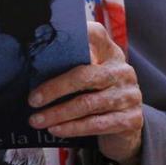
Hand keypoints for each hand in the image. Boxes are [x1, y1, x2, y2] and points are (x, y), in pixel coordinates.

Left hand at [27, 21, 143, 164]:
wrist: (125, 129)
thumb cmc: (97, 97)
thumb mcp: (89, 78)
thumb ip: (72, 68)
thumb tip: (35, 70)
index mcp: (110, 53)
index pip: (95, 35)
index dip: (77, 35)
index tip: (51, 44)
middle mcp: (123, 71)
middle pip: (85, 75)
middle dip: (55, 89)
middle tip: (33, 100)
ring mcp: (130, 95)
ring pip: (88, 104)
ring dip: (58, 113)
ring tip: (37, 120)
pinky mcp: (132, 119)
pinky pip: (97, 124)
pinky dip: (73, 128)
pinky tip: (56, 129)